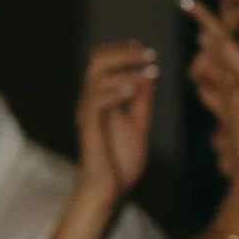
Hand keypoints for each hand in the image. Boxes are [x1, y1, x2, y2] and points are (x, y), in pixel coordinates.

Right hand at [73, 42, 158, 202]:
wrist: (110, 190)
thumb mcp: (138, 124)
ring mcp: (88, 114)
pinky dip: (115, 92)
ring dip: (126, 71)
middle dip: (122, 52)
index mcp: (102, 98)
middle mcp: (92, 101)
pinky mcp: (89, 128)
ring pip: (98, 78)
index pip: (103, 63)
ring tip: (150, 71)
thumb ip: (142, 101)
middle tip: (147, 52)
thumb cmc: (121, 161)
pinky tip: (133, 91)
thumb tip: (149, 76)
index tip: (144, 49)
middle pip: (96, 62)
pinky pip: (96, 101)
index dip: (120, 50)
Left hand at [182, 0, 238, 199]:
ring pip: (214, 63)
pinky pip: (211, 93)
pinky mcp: (225, 113)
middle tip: (184, 0)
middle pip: (223, 42)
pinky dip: (205, 83)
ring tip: (197, 30)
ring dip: (205, 44)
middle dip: (203, 18)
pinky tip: (199, 79)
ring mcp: (233, 96)